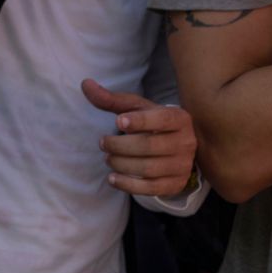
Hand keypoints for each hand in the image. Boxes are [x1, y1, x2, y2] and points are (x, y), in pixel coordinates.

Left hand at [81, 79, 197, 195]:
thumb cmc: (153, 122)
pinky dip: (128, 185)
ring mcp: (183, 165)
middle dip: (119, 145)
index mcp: (179, 118)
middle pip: (149, 146)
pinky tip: (112, 178)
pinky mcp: (176, 184)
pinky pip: (152, 189)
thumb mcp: (136, 108)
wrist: (177, 147)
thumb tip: (85, 84)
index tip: (118, 121)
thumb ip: (111, 99)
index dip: (140, 121)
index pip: (162, 119)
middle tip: (102, 143)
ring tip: (108, 158)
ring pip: (148, 168)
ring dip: (121, 164)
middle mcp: (186, 142)